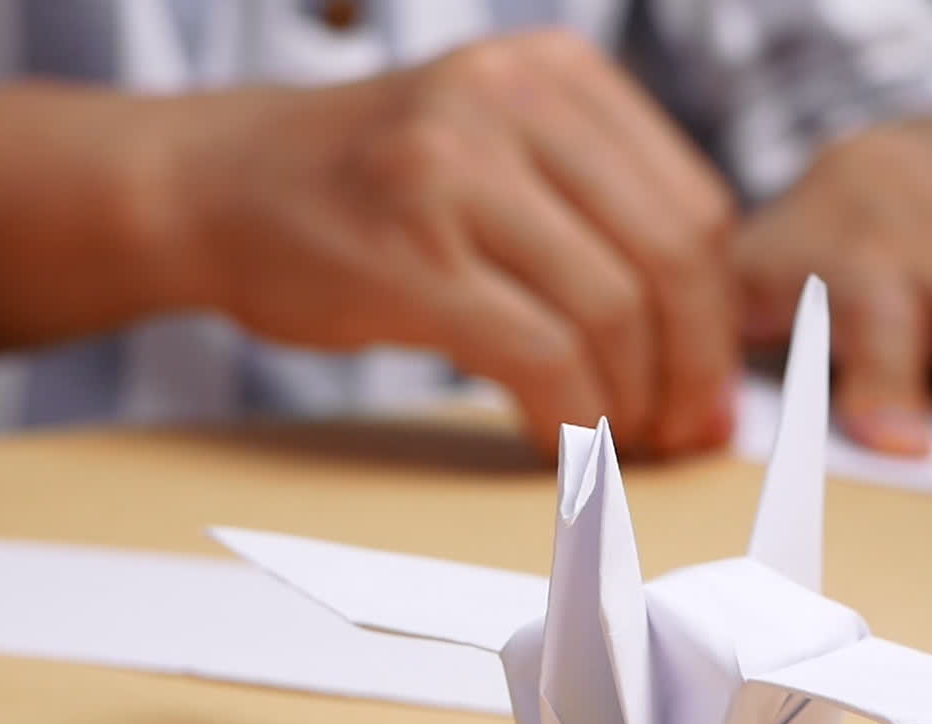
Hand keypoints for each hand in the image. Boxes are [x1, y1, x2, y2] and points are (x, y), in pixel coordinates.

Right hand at [148, 30, 737, 457]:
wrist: (212, 184)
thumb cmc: (370, 192)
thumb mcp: (497, 158)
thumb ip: (604, 240)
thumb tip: (713, 391)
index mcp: (556, 74)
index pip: (697, 206)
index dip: (719, 315)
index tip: (705, 386)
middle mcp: (513, 102)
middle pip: (672, 257)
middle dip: (690, 368)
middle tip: (677, 432)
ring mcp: (456, 173)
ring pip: (613, 309)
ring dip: (631, 402)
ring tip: (616, 441)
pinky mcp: (409, 257)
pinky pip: (541, 356)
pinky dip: (571, 418)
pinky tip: (559, 442)